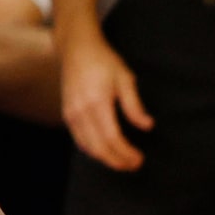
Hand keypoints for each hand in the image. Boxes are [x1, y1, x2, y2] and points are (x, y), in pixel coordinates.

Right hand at [56, 24, 149, 169]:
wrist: (76, 49)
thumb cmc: (103, 61)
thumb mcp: (125, 78)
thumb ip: (134, 104)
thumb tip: (147, 126)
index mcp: (97, 102)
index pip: (112, 137)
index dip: (126, 153)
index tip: (139, 159)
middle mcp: (81, 111)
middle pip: (98, 147)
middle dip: (117, 161)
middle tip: (134, 165)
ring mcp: (71, 113)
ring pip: (87, 147)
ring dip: (105, 159)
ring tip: (123, 162)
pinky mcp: (67, 114)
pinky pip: (79, 140)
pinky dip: (93, 151)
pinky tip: (106, 151)